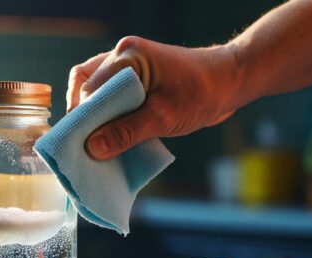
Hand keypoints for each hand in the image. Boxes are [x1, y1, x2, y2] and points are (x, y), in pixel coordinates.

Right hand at [67, 36, 238, 159]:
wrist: (231, 82)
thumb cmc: (202, 94)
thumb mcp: (163, 118)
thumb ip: (126, 132)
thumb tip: (92, 148)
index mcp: (127, 57)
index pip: (89, 89)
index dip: (82, 118)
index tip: (80, 145)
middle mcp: (122, 55)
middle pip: (85, 87)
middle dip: (84, 118)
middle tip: (84, 146)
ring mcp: (127, 65)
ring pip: (94, 90)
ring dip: (93, 116)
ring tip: (95, 141)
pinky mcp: (134, 77)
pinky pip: (109, 95)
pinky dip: (106, 114)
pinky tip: (109, 134)